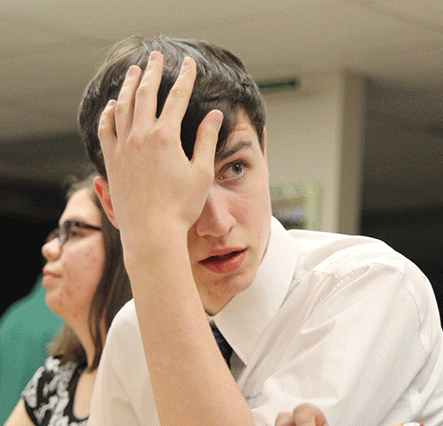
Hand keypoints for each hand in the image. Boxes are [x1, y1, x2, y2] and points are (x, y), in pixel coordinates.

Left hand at [96, 51, 222, 243]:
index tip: (189, 63)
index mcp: (166, 137)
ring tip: (135, 72)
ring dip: (131, 85)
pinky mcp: (111, 159)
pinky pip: (106, 127)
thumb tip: (215, 115)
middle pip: (147, 94)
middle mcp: (141, 136)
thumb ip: (206, 140)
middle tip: (157, 57)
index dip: (184, 78)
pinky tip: (114, 104)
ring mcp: (123, 146)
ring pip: (124, 105)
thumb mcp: (202, 173)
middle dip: (154, 71)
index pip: (177, 97)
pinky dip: (110, 112)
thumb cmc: (181, 206)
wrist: (151, 231)